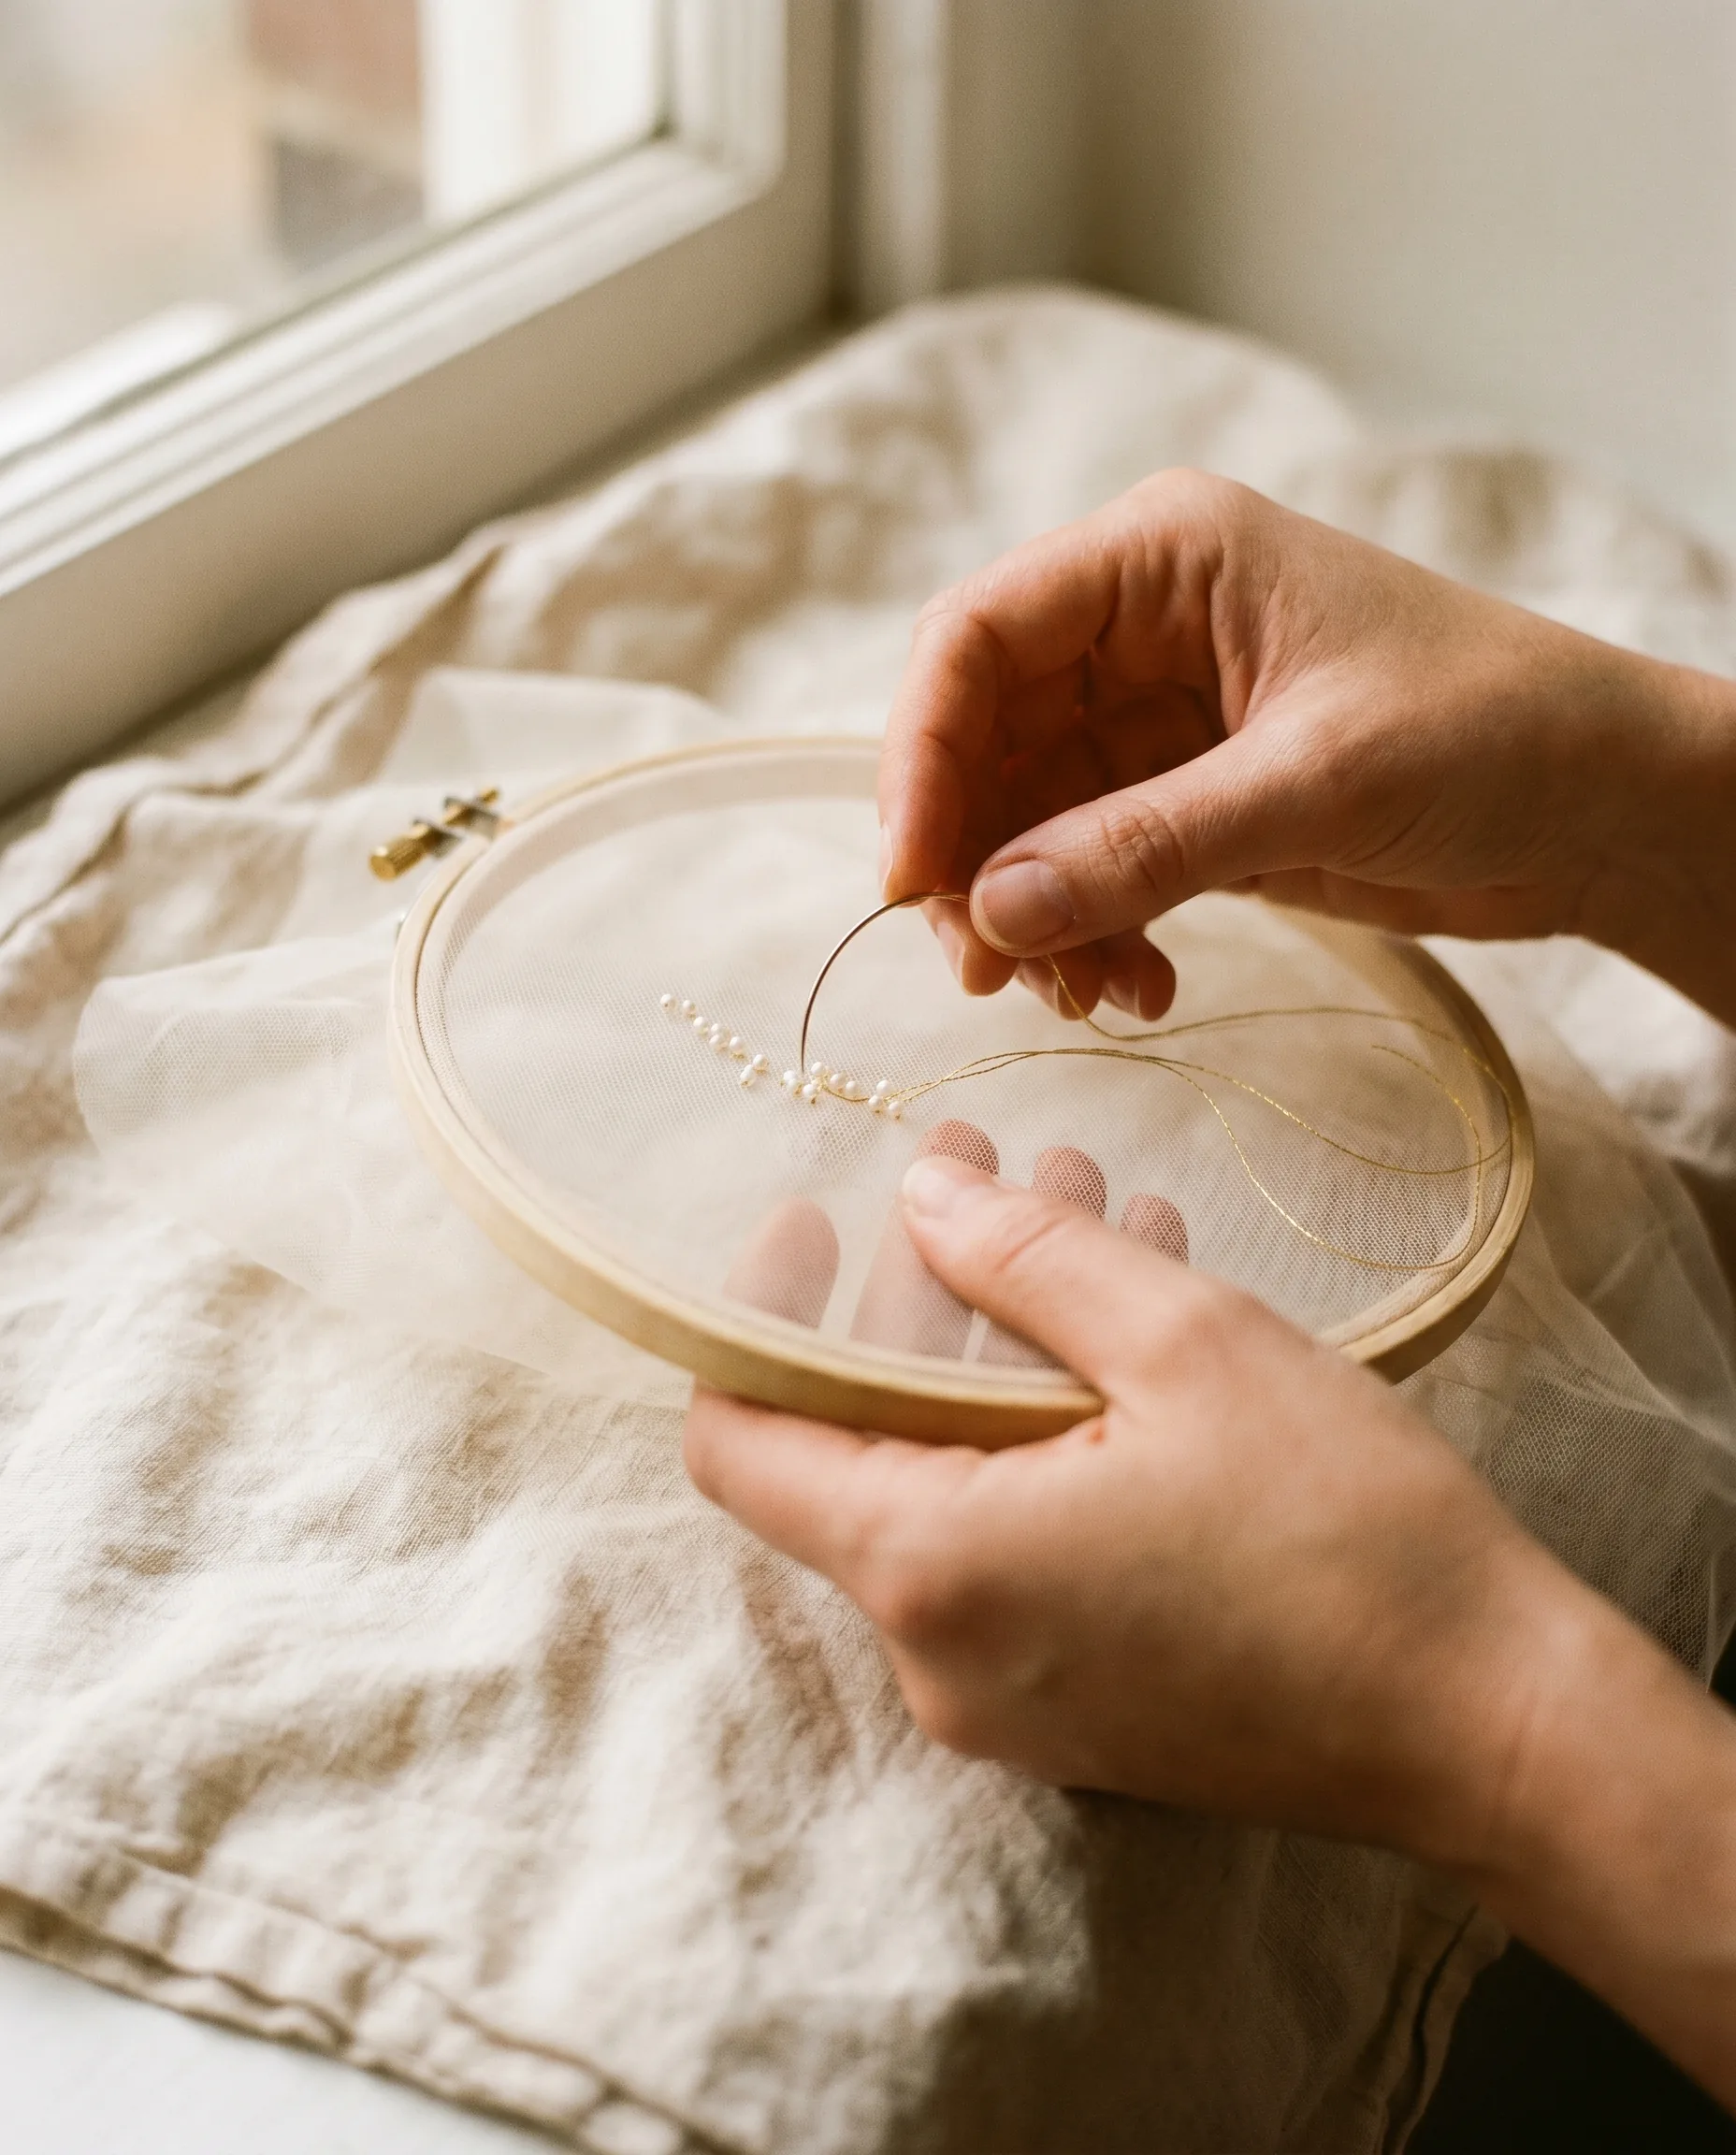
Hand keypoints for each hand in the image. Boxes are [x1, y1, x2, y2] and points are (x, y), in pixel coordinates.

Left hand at [687, 1154, 1735, 2107]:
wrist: (1490, 1728)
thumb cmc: (1343, 1532)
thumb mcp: (1182, 1344)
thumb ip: (1024, 1254)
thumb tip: (923, 1194)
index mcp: (931, 1568)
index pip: (742, 1442)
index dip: (753, 1315)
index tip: (818, 1216)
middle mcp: (937, 1655)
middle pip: (858, 1449)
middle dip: (922, 1293)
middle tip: (992, 1170)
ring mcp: (1003, 1699)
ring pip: (950, 1487)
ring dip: (1003, 1347)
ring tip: (1091, 1215)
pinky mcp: (1073, 1711)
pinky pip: (1015, 1549)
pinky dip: (1045, 1435)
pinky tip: (1134, 1327)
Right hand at [878, 471, 1735, 1026]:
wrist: (1604, 804)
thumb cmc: (1494, 730)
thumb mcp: (1314, 781)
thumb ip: (1145, 844)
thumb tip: (994, 912)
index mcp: (1161, 558)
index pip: (978, 638)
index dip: (923, 755)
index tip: (915, 877)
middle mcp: (1139, 628)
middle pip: (983, 737)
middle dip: (973, 858)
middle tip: (987, 970)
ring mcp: (1156, 720)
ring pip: (1024, 819)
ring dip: (1031, 916)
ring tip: (1082, 995)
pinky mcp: (1183, 801)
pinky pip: (1085, 870)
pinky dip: (1089, 934)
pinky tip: (1138, 987)